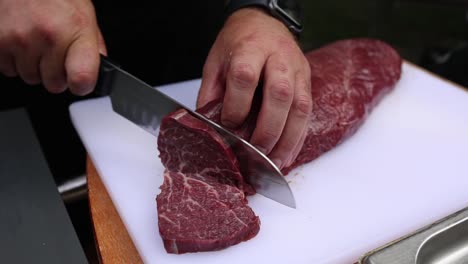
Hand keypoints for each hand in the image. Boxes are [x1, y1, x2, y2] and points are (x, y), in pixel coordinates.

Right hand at [0, 0, 105, 94]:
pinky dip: (14, 59)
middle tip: (54, 52)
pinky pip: (8, 69)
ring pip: (30, 78)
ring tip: (36, 41)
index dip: (82, 86)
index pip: (82, 78)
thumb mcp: (84, 14)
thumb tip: (98, 71)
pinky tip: (21, 39)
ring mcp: (21, 39)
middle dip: (55, 73)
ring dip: (33, 66)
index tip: (81, 83)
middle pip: (55, 84)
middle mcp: (48, 35)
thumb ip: (92, 45)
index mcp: (76, 29)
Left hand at [197, 8, 311, 169]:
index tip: (228, 125)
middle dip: (268, 128)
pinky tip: (288, 156)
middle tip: (256, 152)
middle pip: (279, 93)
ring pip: (300, 106)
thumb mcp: (216, 62)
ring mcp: (297, 70)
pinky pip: (308, 112)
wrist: (264, 22)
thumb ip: (212, 94)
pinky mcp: (307, 81)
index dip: (237, 105)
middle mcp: (279, 57)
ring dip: (288, 139)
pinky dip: (298, 138)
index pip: (245, 76)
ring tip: (275, 163)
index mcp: (250, 48)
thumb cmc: (238, 43)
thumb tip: (208, 129)